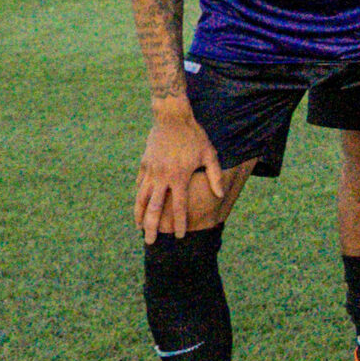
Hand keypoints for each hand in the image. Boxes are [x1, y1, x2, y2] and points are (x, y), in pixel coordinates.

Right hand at [134, 102, 223, 243]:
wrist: (172, 117)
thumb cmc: (194, 135)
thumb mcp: (209, 154)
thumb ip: (213, 176)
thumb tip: (220, 195)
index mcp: (179, 177)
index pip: (179, 207)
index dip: (181, 223)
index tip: (181, 236)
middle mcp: (162, 177)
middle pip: (155, 208)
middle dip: (152, 227)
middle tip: (150, 243)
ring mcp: (150, 171)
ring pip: (142, 198)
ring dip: (139, 215)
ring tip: (139, 228)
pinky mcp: (144, 163)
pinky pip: (140, 184)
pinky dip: (139, 197)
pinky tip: (139, 206)